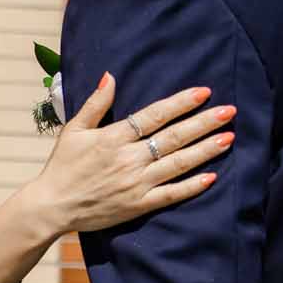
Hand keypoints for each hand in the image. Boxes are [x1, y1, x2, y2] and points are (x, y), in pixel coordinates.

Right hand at [28, 75, 234, 236]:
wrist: (51, 206)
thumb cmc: (62, 166)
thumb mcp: (73, 130)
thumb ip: (95, 104)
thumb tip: (110, 76)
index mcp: (113, 138)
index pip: (154, 115)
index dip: (180, 103)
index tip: (204, 92)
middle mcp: (129, 159)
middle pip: (174, 137)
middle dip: (204, 123)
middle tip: (230, 111)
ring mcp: (136, 183)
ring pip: (178, 163)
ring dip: (205, 150)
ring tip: (229, 138)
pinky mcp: (138, 205)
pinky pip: (171, 194)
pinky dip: (192, 186)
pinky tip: (212, 176)